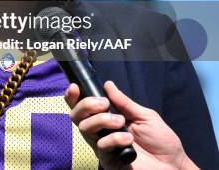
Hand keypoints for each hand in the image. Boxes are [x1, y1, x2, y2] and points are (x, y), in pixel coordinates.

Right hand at [65, 80, 198, 169]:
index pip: (83, 107)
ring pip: (84, 128)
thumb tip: (108, 85)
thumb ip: (124, 102)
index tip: (75, 87)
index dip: (73, 97)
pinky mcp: (107, 160)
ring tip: (121, 122)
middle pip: (76, 116)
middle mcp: (100, 132)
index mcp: (107, 118)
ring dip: (101, 120)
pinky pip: (100, 145)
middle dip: (86, 105)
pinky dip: (113, 139)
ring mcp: (102, 146)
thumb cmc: (161, 141)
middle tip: (104, 104)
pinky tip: (128, 140)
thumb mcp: (145, 116)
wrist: (173, 165)